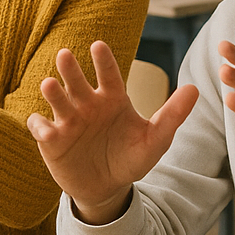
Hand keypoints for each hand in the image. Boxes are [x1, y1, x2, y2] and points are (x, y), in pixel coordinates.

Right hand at [27, 41, 197, 224]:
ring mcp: (68, 120)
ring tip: (49, 84)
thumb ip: (172, 115)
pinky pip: (40, 127)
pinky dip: (39, 126)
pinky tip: (45, 130)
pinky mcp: (51, 138)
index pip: (108, 74)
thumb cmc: (130, 158)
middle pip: (77, 80)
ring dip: (52, 91)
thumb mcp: (155, 140)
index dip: (103, 60)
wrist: (107, 188)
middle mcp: (87, 103)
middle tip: (65, 55)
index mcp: (112, 98)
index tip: (98, 45)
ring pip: (57, 99)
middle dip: (70, 68)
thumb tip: (195, 89)